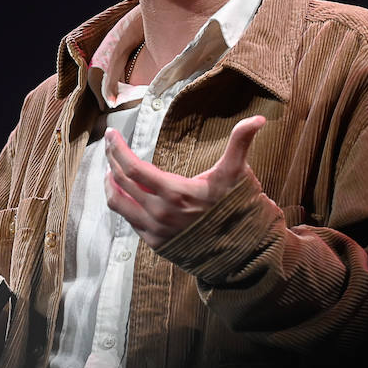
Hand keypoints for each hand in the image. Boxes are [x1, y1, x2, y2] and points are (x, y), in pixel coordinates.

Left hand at [104, 115, 265, 248]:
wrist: (240, 249)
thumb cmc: (236, 206)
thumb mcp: (236, 173)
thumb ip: (241, 142)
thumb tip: (258, 119)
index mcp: (175, 193)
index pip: (133, 168)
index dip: (118, 149)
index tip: (112, 135)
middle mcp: (159, 213)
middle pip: (121, 181)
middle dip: (112, 158)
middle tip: (109, 143)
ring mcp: (155, 230)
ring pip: (118, 203)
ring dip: (110, 183)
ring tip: (110, 169)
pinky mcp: (154, 242)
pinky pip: (128, 219)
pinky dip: (120, 202)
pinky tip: (122, 192)